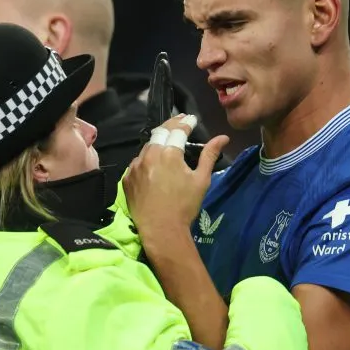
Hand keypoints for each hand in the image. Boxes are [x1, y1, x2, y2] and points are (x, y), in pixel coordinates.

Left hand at [123, 114, 229, 246]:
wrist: (161, 230)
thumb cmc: (184, 206)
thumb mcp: (201, 180)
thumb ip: (209, 155)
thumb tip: (223, 137)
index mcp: (169, 153)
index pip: (178, 131)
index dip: (186, 122)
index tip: (191, 118)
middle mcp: (150, 155)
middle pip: (160, 132)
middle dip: (171, 124)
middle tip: (180, 120)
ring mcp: (135, 166)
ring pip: (147, 146)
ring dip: (158, 141)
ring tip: (167, 140)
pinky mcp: (127, 178)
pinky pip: (138, 162)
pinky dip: (147, 158)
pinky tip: (154, 162)